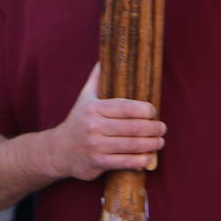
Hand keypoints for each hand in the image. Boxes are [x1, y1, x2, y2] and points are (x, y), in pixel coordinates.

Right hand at [49, 64, 165, 180]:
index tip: (154, 111)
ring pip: (131, 145)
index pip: (126, 107)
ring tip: (159, 141)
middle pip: (133, 127)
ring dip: (151, 144)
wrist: (59, 150)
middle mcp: (94, 126)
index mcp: (94, 108)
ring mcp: (96, 146)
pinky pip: (125, 162)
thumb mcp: (84, 98)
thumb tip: (106, 58)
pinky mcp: (98, 163)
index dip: (145, 109)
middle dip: (153, 127)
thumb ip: (97, 79)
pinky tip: (148, 157)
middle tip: (162, 128)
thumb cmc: (78, 121)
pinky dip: (140, 160)